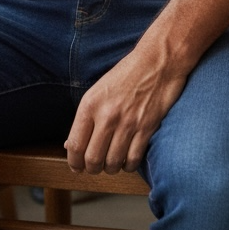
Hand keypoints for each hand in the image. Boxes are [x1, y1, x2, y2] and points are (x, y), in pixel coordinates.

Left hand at [64, 46, 187, 175]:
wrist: (157, 60)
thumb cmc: (127, 74)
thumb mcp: (98, 90)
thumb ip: (86, 117)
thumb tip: (71, 144)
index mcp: (90, 104)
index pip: (75, 145)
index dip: (74, 162)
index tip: (76, 167)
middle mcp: (107, 115)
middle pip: (92, 159)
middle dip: (91, 169)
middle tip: (94, 168)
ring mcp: (128, 123)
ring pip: (112, 163)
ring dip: (110, 169)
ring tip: (111, 164)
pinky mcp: (147, 128)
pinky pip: (133, 159)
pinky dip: (128, 166)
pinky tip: (127, 161)